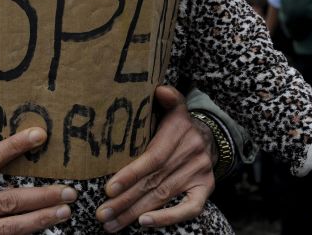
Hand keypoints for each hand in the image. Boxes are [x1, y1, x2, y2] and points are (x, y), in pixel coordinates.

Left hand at [96, 86, 214, 231]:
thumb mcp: (172, 105)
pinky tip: (144, 223)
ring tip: (110, 223)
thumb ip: (166, 97)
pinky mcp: (205, 188)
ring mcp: (199, 173)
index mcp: (178, 132)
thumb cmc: (177, 122)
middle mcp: (191, 154)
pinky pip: (189, 208)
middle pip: (153, 182)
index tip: (108, 189)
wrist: (210, 134)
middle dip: (125, 200)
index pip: (152, 158)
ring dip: (135, 213)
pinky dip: (168, 218)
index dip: (131, 174)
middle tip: (101, 213)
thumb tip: (160, 90)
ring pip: (163, 197)